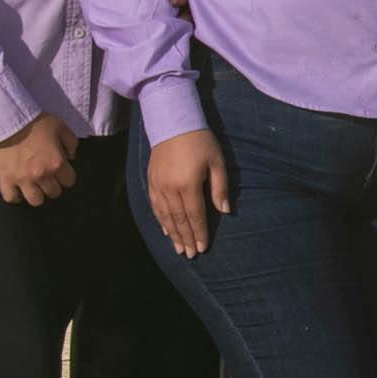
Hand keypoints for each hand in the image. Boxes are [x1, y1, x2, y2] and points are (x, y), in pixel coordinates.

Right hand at [0, 114, 77, 207]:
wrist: (8, 118)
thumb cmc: (35, 122)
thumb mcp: (61, 126)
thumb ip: (71, 143)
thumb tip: (71, 158)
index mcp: (56, 163)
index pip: (69, 181)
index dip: (66, 175)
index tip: (61, 169)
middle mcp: (41, 175)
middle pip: (54, 193)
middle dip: (53, 184)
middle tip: (48, 175)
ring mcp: (22, 179)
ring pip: (35, 201)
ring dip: (37, 194)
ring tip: (34, 185)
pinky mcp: (6, 179)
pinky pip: (11, 198)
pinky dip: (15, 196)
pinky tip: (18, 189)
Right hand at [145, 128, 231, 258]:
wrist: (172, 122)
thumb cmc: (200, 141)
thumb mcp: (217, 161)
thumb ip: (220, 188)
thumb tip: (225, 211)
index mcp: (188, 184)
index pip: (195, 216)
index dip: (199, 233)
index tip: (203, 248)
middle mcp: (170, 188)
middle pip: (179, 220)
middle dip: (186, 239)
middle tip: (191, 255)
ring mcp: (158, 185)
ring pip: (165, 216)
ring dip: (173, 234)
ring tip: (179, 248)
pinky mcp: (151, 181)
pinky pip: (155, 206)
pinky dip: (161, 220)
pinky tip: (166, 230)